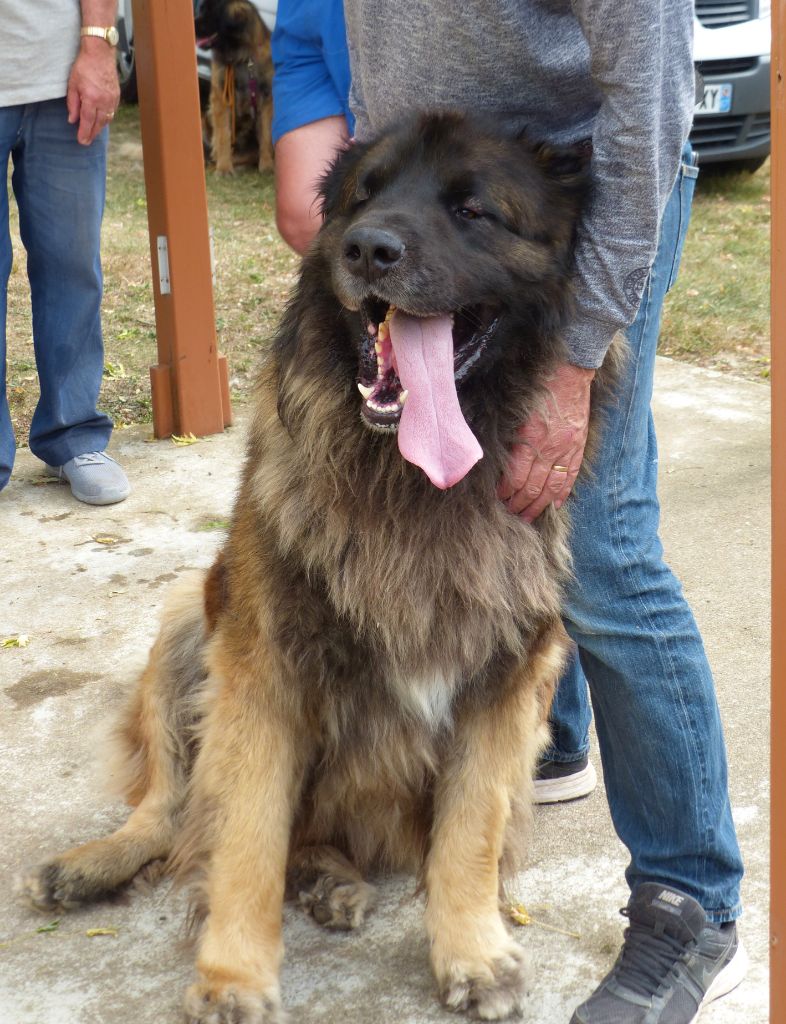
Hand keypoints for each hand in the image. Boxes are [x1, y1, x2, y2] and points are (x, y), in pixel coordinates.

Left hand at [66, 38, 119, 144]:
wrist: (100, 54)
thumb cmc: (84, 66)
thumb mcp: (72, 84)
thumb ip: (72, 103)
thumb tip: (72, 120)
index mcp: (91, 98)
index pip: (87, 121)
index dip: (84, 132)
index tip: (81, 141)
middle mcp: (103, 102)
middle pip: (98, 124)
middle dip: (92, 134)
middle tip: (86, 141)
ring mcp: (112, 100)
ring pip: (106, 120)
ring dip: (99, 128)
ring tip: (93, 133)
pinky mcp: (116, 97)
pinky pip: (111, 112)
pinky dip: (106, 119)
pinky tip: (101, 121)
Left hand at [498, 361, 595, 522]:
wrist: (570, 371)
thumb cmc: (539, 387)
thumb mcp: (517, 411)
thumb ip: (511, 437)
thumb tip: (499, 461)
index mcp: (530, 439)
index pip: (516, 478)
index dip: (506, 493)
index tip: (498, 500)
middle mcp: (549, 448)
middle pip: (533, 488)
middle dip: (520, 505)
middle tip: (511, 516)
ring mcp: (566, 449)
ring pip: (552, 488)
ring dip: (539, 506)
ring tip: (529, 517)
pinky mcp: (578, 446)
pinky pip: (570, 477)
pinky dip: (562, 494)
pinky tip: (554, 505)